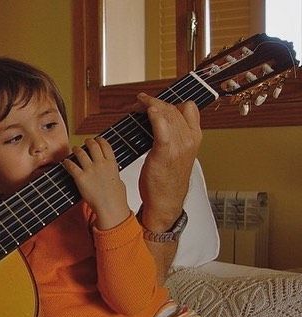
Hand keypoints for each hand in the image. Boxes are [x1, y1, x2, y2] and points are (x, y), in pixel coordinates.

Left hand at [63, 137, 129, 229]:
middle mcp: (100, 164)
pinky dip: (67, 163)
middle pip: (92, 145)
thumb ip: (114, 175)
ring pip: (80, 152)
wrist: (110, 207)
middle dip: (88, 142)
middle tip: (85, 142)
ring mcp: (90, 170)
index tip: (97, 139)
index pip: (105, 145)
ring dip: (76, 149)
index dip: (100, 140)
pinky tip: (65, 162)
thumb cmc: (116, 198)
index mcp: (112, 164)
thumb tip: (112, 174)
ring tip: (74, 149)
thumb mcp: (119, 182)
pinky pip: (71, 166)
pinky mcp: (80, 178)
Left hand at [136, 93, 201, 230]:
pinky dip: (153, 113)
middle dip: (154, 102)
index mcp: (195, 138)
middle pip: (172, 109)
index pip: (187, 107)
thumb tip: (160, 121)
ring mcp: (179, 145)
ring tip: (136, 105)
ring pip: (165, 113)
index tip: (154, 102)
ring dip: (148, 105)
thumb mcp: (178, 155)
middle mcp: (189, 139)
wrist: (166, 201)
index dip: (169, 101)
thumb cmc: (167, 180)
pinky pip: (161, 125)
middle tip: (138, 102)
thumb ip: (174, 137)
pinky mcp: (165, 151)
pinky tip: (145, 109)